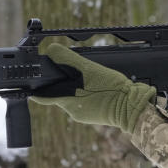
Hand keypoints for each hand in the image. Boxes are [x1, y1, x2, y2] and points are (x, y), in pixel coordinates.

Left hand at [30, 43, 155, 132]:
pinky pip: (83, 103)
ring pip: (72, 97)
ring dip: (77, 88)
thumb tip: (51, 51)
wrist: (133, 107)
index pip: (43, 95)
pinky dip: (86, 94)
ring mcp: (83, 115)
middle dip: (64, 82)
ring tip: (91, 80)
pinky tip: (97, 89)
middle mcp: (72, 111)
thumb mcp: (90, 69)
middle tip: (75, 72)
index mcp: (67, 100)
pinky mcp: (92, 116)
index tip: (35, 80)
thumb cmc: (112, 90)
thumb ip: (69, 60)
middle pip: (59, 93)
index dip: (39, 86)